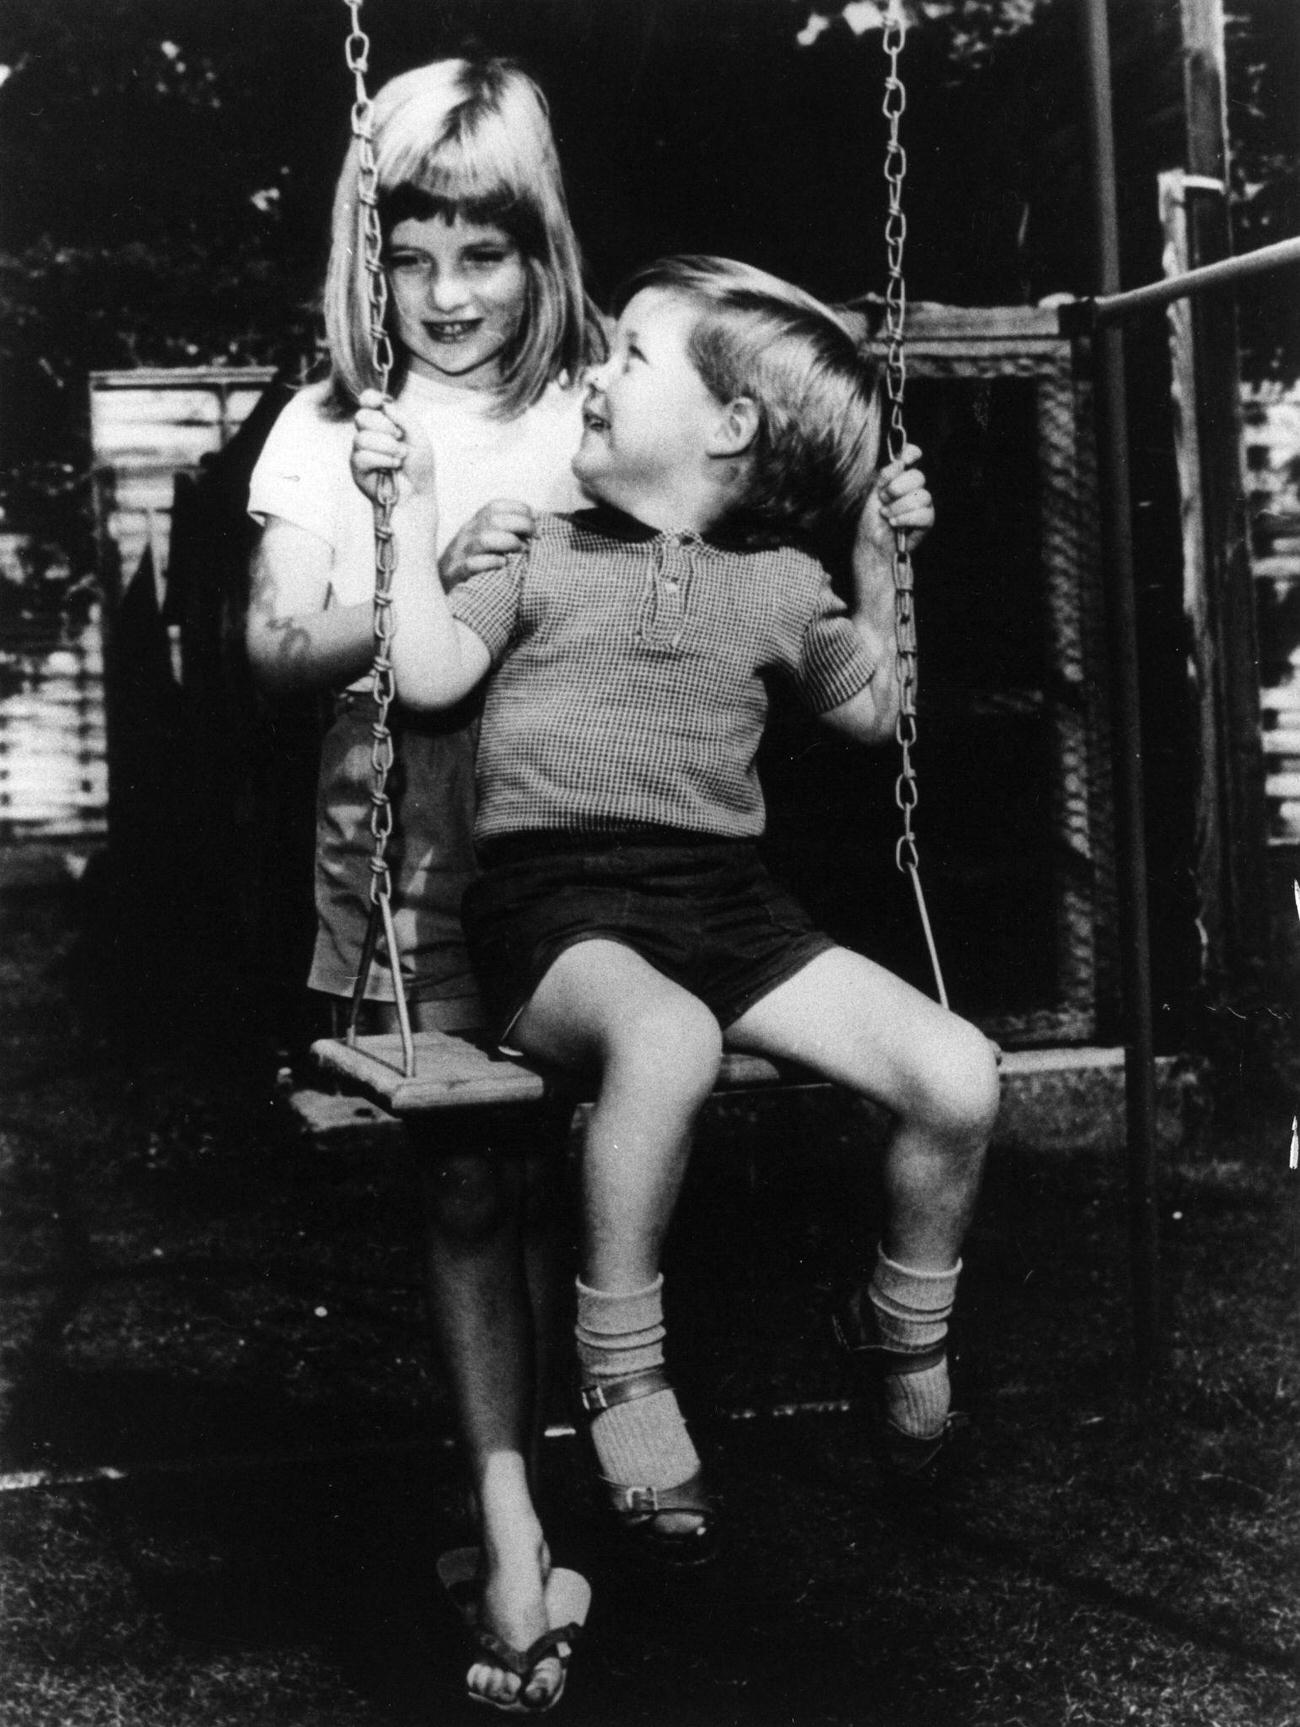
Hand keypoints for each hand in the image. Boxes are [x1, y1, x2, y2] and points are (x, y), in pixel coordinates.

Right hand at [351, 388, 436, 502]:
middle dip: (383, 426)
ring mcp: (361, 450)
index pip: (368, 402)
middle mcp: (370, 433)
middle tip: (399, 437)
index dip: (370, 398)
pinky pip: (362, 456)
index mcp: (384, 421)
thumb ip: (403, 418)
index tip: (379, 402)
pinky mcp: (357, 467)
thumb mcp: (418, 437)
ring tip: (400, 457)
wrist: (416, 493)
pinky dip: (382, 460)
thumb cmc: (418, 466)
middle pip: (361, 416)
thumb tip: (385, 405)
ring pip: (361, 438)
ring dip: (386, 446)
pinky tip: (393, 466)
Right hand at [439, 499, 536, 588]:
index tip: (534, 519)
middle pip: (493, 519)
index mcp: (474, 525)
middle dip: (520, 524)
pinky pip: (473, 564)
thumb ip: (502, 533)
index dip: (518, 508)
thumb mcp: (482, 544)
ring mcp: (460, 555)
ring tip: (522, 551)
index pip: (495, 506)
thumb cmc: (469, 566)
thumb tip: (534, 530)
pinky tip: (503, 565)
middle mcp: (467, 535)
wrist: (436, 590)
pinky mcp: (456, 575)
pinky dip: (491, 562)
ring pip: (484, 539)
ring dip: (508, 542)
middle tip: (534, 536)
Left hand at [857, 441, 933, 561]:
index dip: (911, 453)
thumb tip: (899, 462)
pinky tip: (894, 523)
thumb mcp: (873, 493)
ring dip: (898, 507)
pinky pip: (924, 514)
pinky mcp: (927, 520)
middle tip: (883, 499)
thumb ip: (886, 475)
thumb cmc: (872, 518)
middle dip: (896, 489)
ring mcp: (923, 503)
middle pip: (918, 477)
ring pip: (921, 496)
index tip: (905, 460)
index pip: (912, 455)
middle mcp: (915, 487)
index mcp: (901, 476)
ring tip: (886, 515)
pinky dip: (905, 519)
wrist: (872, 543)